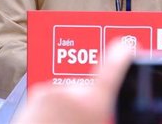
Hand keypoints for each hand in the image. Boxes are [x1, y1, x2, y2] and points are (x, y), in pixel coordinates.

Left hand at [12, 41, 131, 123]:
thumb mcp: (99, 123)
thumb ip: (107, 114)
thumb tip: (110, 110)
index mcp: (93, 103)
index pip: (114, 68)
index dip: (123, 55)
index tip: (128, 46)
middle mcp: (71, 91)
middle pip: (90, 90)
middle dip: (90, 105)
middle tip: (86, 123)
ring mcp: (50, 92)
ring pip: (70, 95)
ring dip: (70, 110)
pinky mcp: (33, 97)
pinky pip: (53, 100)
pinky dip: (54, 111)